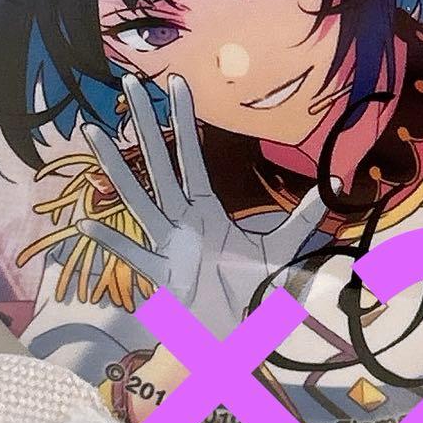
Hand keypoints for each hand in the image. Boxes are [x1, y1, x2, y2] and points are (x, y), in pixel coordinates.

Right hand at [76, 73, 328, 337]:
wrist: (237, 340)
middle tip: (128, 82)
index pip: (192, 156)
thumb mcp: (283, 248)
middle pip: (160, 163)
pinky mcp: (162, 276)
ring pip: (138, 197)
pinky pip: (133, 254)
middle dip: (145, 124)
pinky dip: (111, 240)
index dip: (184, 119)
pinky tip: (86, 222)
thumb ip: (305, 215)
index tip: (176, 82)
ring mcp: (167, 245)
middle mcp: (182, 221)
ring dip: (116, 166)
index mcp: (207, 211)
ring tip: (94, 131)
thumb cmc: (253, 294)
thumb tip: (335, 184)